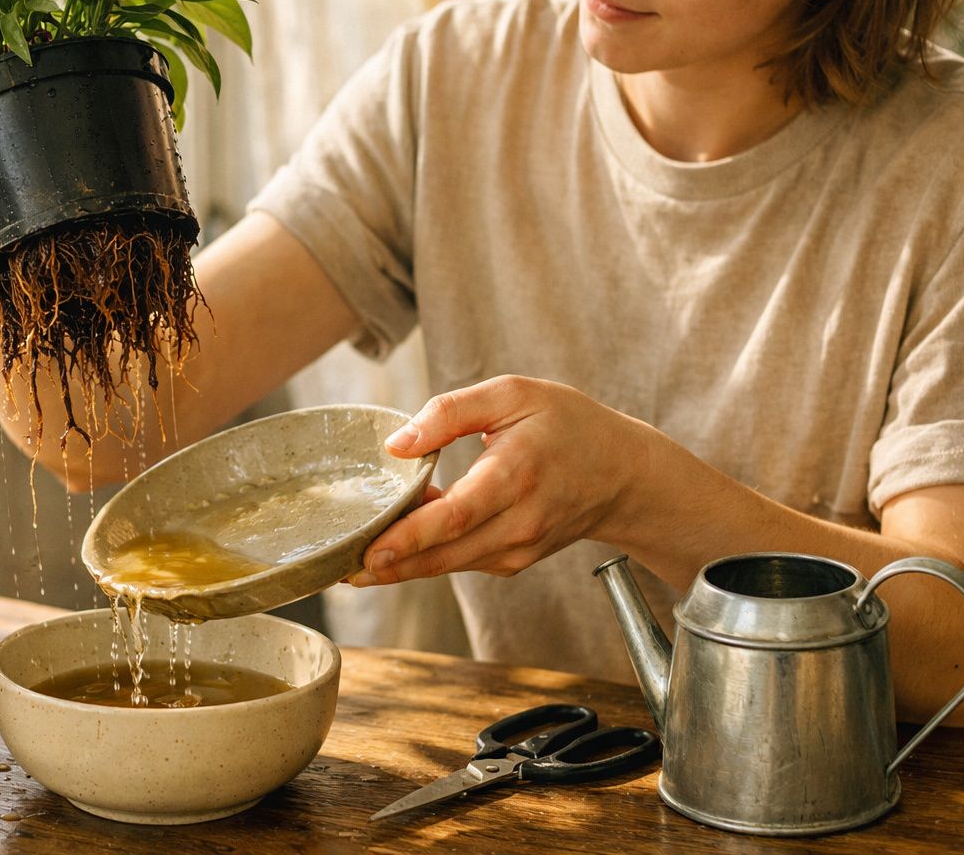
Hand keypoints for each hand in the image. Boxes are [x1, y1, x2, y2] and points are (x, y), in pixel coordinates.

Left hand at [350, 375, 651, 585]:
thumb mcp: (513, 394)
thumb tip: (396, 444)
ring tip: (353, 562)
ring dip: (402, 567)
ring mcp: (519, 548)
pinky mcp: (515, 560)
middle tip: (340, 568)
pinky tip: (395, 549)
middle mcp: (520, 522)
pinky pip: (462, 561)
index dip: (411, 537)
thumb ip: (451, 412)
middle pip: (446, 552)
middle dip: (391, 564)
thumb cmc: (568, 425)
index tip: (370, 550)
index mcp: (517, 474)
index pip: (458, 515)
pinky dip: (428, 558)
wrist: (623, 474)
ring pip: (450, 564)